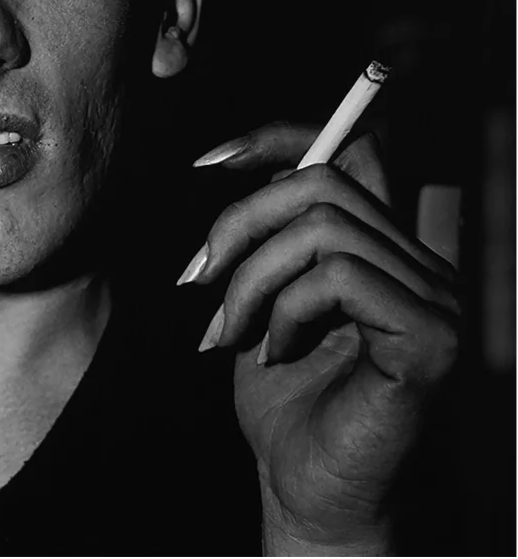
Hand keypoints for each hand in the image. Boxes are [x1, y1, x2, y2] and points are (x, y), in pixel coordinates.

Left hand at [184, 123, 458, 554]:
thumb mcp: (258, 299)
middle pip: (322, 181)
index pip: (349, 153)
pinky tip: (272, 354)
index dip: (279, 138)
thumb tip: (227, 164)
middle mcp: (419, 264)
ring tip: (227, 332)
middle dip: (241, 221)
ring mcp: (434, 299)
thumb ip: (263, 239)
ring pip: (322, 228)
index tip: (208, 163)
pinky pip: (338, 277)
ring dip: (251, 278)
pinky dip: (285, 308)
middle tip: (197, 279)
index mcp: (381, 250)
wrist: (308, 492)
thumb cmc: (282, 401)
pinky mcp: (430, 337)